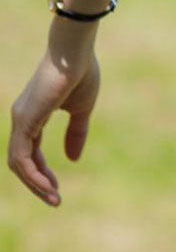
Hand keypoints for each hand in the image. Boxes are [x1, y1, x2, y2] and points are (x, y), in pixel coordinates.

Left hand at [8, 26, 100, 205]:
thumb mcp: (82, 109)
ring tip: (53, 198)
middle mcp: (21, 119)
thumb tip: (73, 159)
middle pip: (20, 162)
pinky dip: (33, 175)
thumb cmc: (81, 72)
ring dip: (35, 184)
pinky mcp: (24, 121)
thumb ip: (76, 133)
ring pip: (18, 164)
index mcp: (33, 115)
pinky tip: (48, 185)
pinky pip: (21, 157)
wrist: (75, 51)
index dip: (42, 172)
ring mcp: (20, 120)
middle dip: (37, 183)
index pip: (31, 152)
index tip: (57, 188)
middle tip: (55, 200)